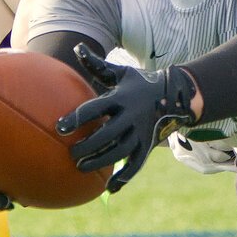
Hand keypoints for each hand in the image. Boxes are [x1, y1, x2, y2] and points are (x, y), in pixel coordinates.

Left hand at [58, 43, 198, 192]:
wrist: (176, 96)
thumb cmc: (139, 83)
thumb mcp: (121, 72)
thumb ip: (97, 64)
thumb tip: (76, 47)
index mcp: (121, 98)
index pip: (96, 109)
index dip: (78, 117)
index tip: (60, 126)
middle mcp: (131, 116)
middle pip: (108, 134)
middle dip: (88, 145)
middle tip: (70, 152)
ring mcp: (141, 133)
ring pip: (120, 151)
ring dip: (101, 161)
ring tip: (81, 167)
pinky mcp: (148, 146)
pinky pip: (136, 165)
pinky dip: (125, 178)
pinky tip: (110, 190)